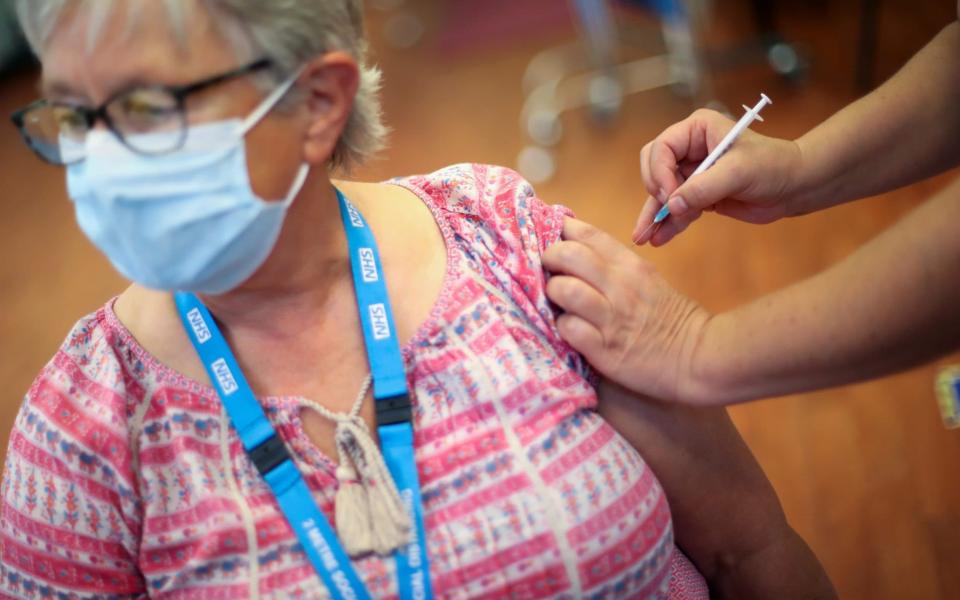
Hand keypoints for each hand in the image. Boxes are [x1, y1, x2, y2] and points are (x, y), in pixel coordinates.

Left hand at [543, 217, 709, 401]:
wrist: (702, 358)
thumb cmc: (671, 320)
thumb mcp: (647, 280)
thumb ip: (614, 265)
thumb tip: (575, 252)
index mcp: (631, 265)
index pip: (586, 234)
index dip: (560, 231)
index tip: (550, 239)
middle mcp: (620, 286)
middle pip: (567, 255)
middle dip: (548, 259)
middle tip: (548, 271)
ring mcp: (612, 318)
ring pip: (564, 290)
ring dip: (552, 294)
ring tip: (557, 303)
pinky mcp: (606, 351)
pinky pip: (569, 329)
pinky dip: (562, 327)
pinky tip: (569, 330)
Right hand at [634, 108, 803, 245]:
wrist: (794, 186)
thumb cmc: (772, 166)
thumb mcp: (738, 172)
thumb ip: (703, 188)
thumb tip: (672, 206)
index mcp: (696, 130)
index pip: (662, 148)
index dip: (661, 173)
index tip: (672, 197)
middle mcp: (689, 149)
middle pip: (654, 169)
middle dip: (656, 192)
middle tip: (665, 211)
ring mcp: (692, 173)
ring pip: (661, 194)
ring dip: (654, 215)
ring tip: (643, 237)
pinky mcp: (698, 195)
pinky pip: (676, 210)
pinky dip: (668, 224)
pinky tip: (659, 239)